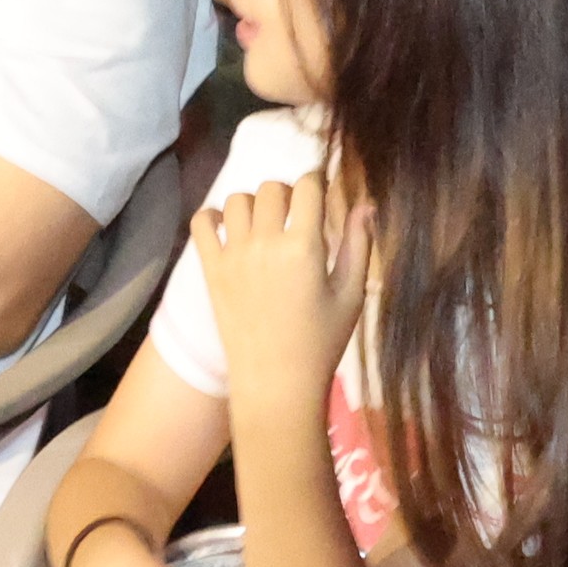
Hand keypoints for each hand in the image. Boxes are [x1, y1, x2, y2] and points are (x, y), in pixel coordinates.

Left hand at [189, 165, 360, 391]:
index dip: (318, 183)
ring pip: (237, 199)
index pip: (308, 185)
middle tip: (296, 218)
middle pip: (272, 187)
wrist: (276, 383)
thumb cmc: (321, 343)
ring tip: (265, 225)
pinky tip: (229, 229)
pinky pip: (202, 222)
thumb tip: (365, 204)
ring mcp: (233, 254)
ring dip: (254, 204)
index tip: (322, 195)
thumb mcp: (351, 296)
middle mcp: (265, 242)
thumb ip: (358, 245)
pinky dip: (213, 216)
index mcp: (304, 247)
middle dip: (288, 194)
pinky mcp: (211, 269)